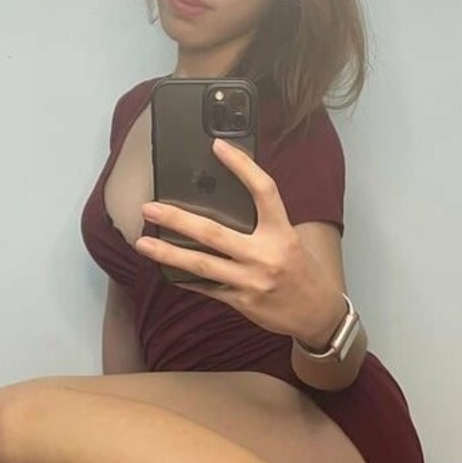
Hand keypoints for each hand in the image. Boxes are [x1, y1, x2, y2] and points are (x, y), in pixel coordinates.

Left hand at [134, 138, 343, 343]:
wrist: (318, 314)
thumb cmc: (303, 273)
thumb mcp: (291, 239)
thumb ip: (263, 223)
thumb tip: (222, 203)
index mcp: (282, 233)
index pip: (263, 191)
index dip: (242, 166)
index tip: (219, 147)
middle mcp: (265, 255)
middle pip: (214, 233)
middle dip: (177, 220)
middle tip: (150, 209)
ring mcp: (251, 281)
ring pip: (201, 264)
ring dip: (168, 253)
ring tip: (143, 244)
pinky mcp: (241, 301)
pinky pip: (206, 287)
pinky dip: (185, 277)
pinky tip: (167, 270)